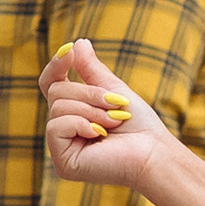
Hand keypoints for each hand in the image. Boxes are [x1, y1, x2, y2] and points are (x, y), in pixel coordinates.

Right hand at [43, 37, 164, 193]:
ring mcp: (61, 147)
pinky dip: (80, 124)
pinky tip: (99, 135)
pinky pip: (55, 126)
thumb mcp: (112, 89)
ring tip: (113, 123)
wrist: (153, 152)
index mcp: (73, 112)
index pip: (51, 83)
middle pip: (56, 92)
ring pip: (57, 107)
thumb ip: (91, 69)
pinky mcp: (63, 163)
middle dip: (88, 94)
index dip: (56, 66)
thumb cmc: (138, 124)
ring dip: (91, 110)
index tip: (69, 52)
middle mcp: (64, 129)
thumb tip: (77, 43)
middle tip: (115, 105)